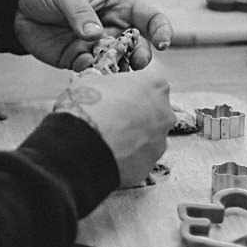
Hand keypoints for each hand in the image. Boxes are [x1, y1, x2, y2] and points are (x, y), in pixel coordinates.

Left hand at [14, 0, 173, 71]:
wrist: (16, 6)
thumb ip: (80, 13)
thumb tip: (95, 34)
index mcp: (117, 5)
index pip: (149, 18)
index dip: (161, 30)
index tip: (164, 43)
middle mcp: (111, 28)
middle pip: (137, 47)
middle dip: (140, 56)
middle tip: (135, 63)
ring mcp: (96, 46)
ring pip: (118, 63)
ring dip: (119, 70)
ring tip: (112, 73)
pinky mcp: (78, 60)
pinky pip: (93, 71)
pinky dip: (95, 75)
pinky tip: (89, 73)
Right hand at [52, 69, 171, 187]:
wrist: (81, 145)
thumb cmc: (88, 109)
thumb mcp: (91, 81)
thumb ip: (105, 84)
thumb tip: (99, 88)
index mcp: (154, 85)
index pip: (149, 82)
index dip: (130, 89)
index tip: (118, 93)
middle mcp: (164, 113)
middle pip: (153, 111)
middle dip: (134, 114)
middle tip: (111, 117)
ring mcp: (160, 141)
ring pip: (148, 137)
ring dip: (131, 137)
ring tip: (106, 138)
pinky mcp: (150, 165)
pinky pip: (139, 159)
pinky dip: (127, 157)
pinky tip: (108, 154)